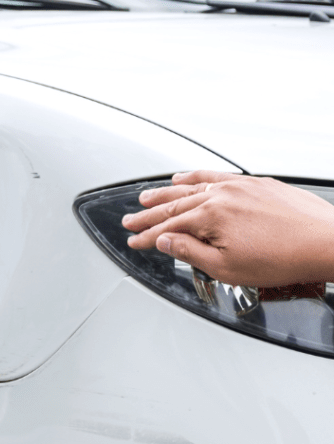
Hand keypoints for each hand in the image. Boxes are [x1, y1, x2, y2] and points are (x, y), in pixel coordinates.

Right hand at [122, 170, 333, 286]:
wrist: (325, 243)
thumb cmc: (282, 258)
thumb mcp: (225, 267)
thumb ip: (189, 252)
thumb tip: (164, 242)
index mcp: (211, 217)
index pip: (167, 227)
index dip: (146, 237)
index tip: (134, 242)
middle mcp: (223, 195)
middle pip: (175, 204)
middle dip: (148, 214)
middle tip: (130, 220)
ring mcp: (241, 186)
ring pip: (193, 186)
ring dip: (166, 191)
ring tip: (147, 195)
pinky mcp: (258, 184)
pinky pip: (217, 175)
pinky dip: (197, 177)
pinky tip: (187, 178)